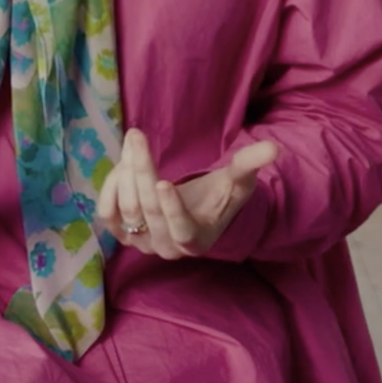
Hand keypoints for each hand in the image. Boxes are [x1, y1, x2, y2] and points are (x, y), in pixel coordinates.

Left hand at [96, 128, 278, 260]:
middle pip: (149, 210)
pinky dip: (110, 188)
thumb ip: (250, 164)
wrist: (196, 212)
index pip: (180, 229)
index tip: (164, 182)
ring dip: (126, 173)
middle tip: (137, 135)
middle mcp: (167, 247)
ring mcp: (142, 243)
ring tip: (134, 142)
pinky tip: (121, 163)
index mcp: (196, 240)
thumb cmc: (218, 196)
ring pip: (126, 210)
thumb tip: (273, 148)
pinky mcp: (122, 234)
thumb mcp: (238, 180)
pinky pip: (108, 214)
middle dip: (141, 170)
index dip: (171, 208)